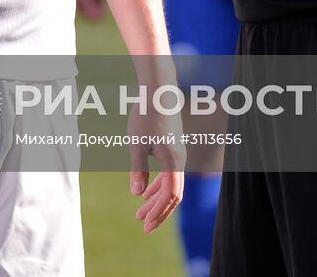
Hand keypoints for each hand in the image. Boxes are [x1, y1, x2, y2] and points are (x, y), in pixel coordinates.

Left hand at [128, 104, 184, 232]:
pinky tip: (145, 192)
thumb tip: (137, 195)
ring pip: (170, 185)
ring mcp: (178, 154)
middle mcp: (180, 160)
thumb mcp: (136, 144)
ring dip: (156, 200)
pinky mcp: (173, 149)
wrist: (158, 91)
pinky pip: (169, 175)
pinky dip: (158, 186)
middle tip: (143, 226)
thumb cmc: (146, 115)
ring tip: (140, 213)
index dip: (159, 212)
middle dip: (158, 211)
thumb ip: (137, 170)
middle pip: (172, 194)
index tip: (145, 224)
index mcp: (173, 161)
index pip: (170, 196)